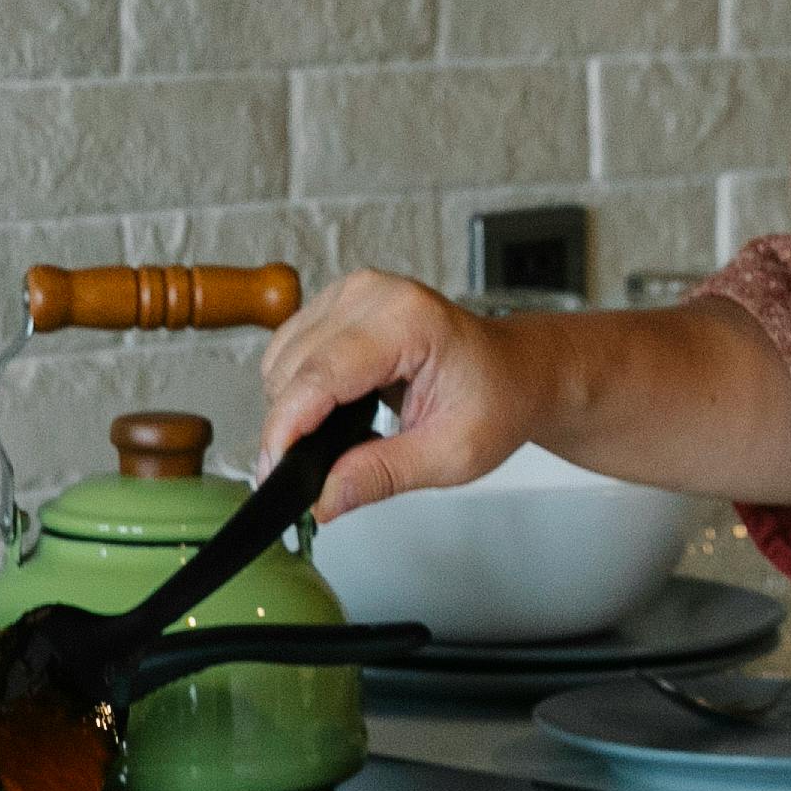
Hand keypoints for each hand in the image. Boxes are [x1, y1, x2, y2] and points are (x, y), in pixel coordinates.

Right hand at [254, 272, 535, 524]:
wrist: (517, 371)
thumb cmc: (497, 401)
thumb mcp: (450, 455)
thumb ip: (382, 475)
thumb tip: (323, 499)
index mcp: (408, 321)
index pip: (320, 376)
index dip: (287, 428)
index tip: (273, 473)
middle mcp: (374, 294)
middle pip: (291, 367)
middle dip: (290, 426)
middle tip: (314, 473)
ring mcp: (353, 292)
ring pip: (281, 357)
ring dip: (292, 406)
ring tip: (333, 438)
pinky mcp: (340, 301)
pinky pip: (291, 347)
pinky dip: (299, 386)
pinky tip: (333, 408)